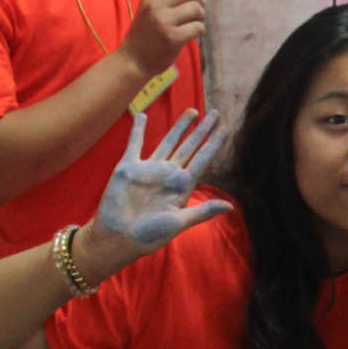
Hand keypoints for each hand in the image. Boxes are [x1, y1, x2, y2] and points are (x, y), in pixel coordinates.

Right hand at [77, 109, 230, 271]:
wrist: (117, 238)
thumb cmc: (149, 235)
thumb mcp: (178, 222)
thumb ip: (202, 211)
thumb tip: (230, 206)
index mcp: (182, 186)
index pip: (202, 159)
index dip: (214, 144)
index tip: (225, 129)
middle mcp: (168, 174)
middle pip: (189, 146)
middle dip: (202, 130)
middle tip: (214, 112)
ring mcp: (149, 169)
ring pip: (168, 141)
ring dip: (180, 126)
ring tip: (192, 110)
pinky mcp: (128, 168)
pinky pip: (134, 144)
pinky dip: (137, 130)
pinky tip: (142, 115)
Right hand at [120, 0, 205, 74]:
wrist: (133, 60)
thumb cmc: (147, 34)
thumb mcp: (152, 10)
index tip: (191, 3)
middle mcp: (155, 6)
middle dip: (199, 3)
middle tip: (196, 15)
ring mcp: (163, 22)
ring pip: (197, 10)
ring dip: (200, 19)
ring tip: (192, 26)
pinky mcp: (172, 38)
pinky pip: (198, 28)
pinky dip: (199, 31)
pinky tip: (191, 36)